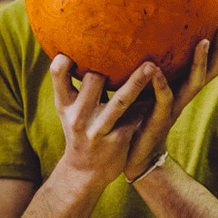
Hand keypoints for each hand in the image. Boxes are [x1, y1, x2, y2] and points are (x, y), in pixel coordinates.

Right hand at [50, 55, 157, 187]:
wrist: (84, 171)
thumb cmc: (79, 130)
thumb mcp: (68, 110)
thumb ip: (73, 84)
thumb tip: (82, 48)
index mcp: (64, 104)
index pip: (58, 74)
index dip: (63, 59)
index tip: (75, 45)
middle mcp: (79, 116)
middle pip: (93, 80)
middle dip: (108, 65)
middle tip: (126, 48)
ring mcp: (99, 129)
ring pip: (121, 100)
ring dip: (137, 82)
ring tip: (151, 66)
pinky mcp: (119, 140)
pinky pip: (137, 116)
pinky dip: (147, 104)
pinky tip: (160, 92)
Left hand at [123, 18, 217, 180]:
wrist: (133, 156)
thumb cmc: (135, 120)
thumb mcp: (140, 89)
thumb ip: (139, 68)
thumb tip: (126, 35)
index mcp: (180, 86)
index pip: (205, 61)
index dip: (217, 42)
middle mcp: (182, 95)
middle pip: (210, 68)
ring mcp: (173, 107)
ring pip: (195, 82)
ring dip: (200, 61)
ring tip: (204, 40)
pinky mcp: (158, 118)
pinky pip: (163, 98)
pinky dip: (160, 83)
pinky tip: (155, 69)